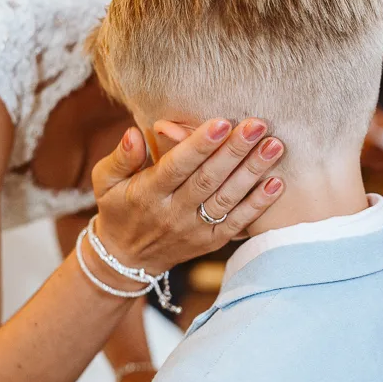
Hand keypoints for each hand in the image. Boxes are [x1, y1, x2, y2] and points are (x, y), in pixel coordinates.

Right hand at [91, 119, 283, 274]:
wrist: (127, 259)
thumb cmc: (118, 207)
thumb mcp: (105, 181)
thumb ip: (121, 157)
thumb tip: (134, 133)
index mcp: (147, 194)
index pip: (176, 167)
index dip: (199, 146)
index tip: (221, 122)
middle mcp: (173, 213)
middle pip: (208, 180)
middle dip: (234, 151)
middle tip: (258, 125)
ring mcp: (194, 230)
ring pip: (227, 199)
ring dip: (253, 172)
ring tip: (274, 146)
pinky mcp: (211, 241)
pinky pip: (238, 223)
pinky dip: (259, 204)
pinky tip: (277, 182)